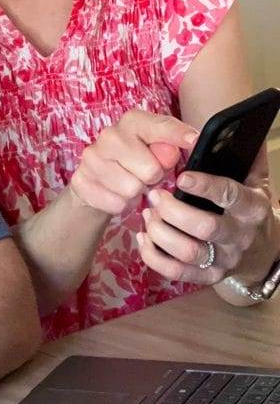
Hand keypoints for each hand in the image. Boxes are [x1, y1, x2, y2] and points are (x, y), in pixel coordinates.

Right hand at [69, 110, 198, 216]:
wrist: (94, 180)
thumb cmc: (134, 161)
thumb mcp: (156, 151)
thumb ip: (169, 149)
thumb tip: (176, 150)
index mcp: (132, 121)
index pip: (160, 126)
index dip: (178, 135)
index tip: (193, 141)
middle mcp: (109, 135)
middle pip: (150, 169)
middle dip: (152, 178)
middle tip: (144, 175)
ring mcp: (92, 158)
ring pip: (132, 189)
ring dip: (135, 193)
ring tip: (130, 185)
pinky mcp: (82, 181)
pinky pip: (116, 203)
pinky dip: (121, 204)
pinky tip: (116, 193)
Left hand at [136, 165, 271, 283]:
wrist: (260, 247)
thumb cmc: (246, 204)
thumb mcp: (253, 178)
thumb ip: (244, 154)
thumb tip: (234, 126)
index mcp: (254, 207)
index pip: (230, 195)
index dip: (205, 186)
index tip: (180, 177)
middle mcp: (241, 236)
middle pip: (205, 228)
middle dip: (174, 211)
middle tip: (154, 195)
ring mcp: (225, 260)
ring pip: (188, 252)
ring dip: (161, 232)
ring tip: (147, 213)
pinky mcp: (208, 277)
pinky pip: (176, 273)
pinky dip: (154, 256)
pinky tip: (144, 236)